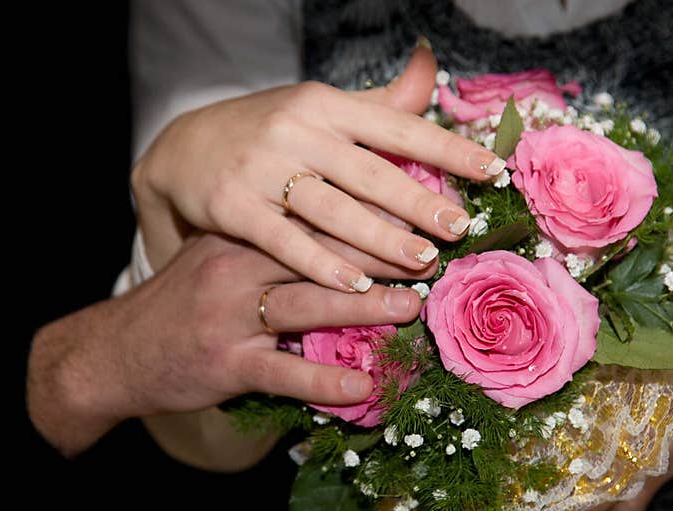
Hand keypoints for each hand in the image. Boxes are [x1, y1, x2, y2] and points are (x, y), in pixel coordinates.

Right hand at [27, 231, 425, 456]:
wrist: (118, 349)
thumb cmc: (186, 302)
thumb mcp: (223, 256)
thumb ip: (274, 243)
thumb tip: (340, 233)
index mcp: (243, 234)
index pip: (314, 216)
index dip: (369, 215)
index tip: (416, 214)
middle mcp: (236, 265)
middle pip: (318, 254)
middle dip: (379, 254)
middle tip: (433, 255)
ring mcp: (229, 316)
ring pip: (304, 305)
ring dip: (362, 308)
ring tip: (410, 308)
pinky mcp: (224, 363)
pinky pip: (281, 372)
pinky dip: (323, 380)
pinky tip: (362, 386)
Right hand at [131, 43, 504, 285]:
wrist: (180, 150)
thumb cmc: (267, 133)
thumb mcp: (319, 109)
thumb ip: (378, 103)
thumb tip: (430, 65)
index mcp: (325, 104)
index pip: (397, 126)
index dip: (447, 148)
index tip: (492, 171)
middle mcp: (295, 130)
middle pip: (368, 171)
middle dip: (418, 201)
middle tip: (459, 228)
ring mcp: (261, 167)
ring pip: (331, 209)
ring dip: (378, 238)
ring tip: (421, 262)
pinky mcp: (231, 206)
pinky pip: (284, 240)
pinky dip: (320, 263)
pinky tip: (355, 283)